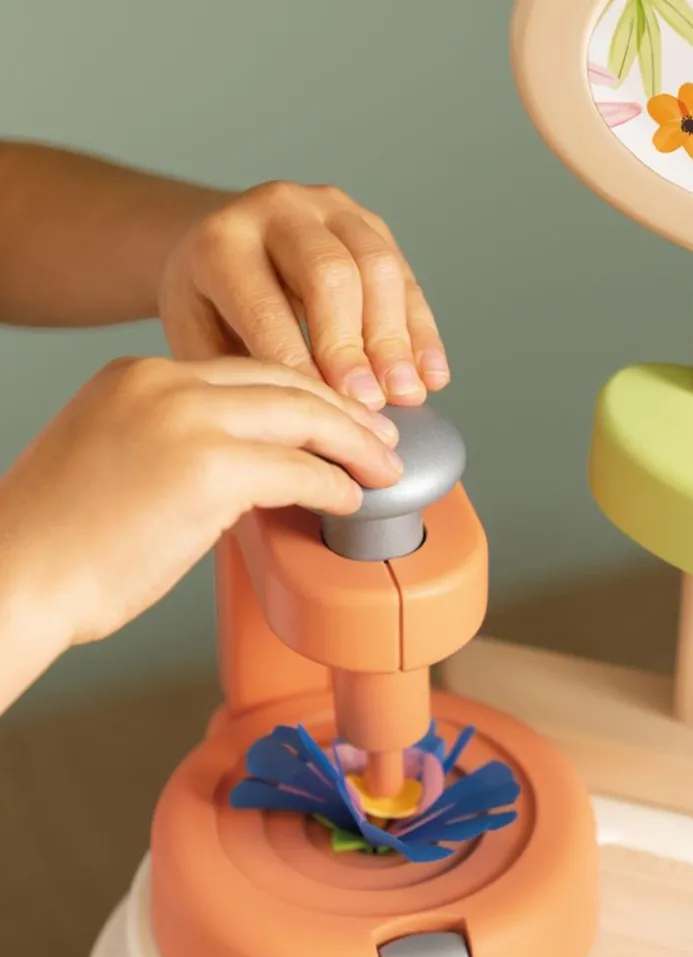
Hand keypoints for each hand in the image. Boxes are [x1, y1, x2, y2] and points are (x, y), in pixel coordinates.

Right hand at [0, 356, 402, 647]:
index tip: (336, 416)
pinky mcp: (207, 469)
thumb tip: (245, 470)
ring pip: (304, 416)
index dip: (304, 394)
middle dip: (344, 411)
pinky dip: (333, 486)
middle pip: (286, 381)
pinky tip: (348, 501)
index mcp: (138, 375)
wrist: (14, 576)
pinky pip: (298, 470)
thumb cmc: (57, 539)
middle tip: (380, 438)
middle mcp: (164, 383)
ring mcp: (187, 420)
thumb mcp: (114, 457)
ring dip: (355, 445)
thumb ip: (176, 444)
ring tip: (382, 468)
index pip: (247, 370)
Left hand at [158, 182, 448, 408]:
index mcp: (221, 243)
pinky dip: (422, 332)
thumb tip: (304, 426)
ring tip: (408, 394)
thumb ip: (248, 376)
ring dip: (397, 340)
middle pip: (330, 273)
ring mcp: (329, 210)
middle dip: (353, 347)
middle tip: (371, 403)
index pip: (266, 306)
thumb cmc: (210, 312)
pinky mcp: (369, 225)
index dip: (300, 363)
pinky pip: (406, 277)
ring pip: (378, 267)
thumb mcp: (201, 341)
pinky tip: (431, 375)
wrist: (217, 247)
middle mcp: (278, 210)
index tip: (324, 412)